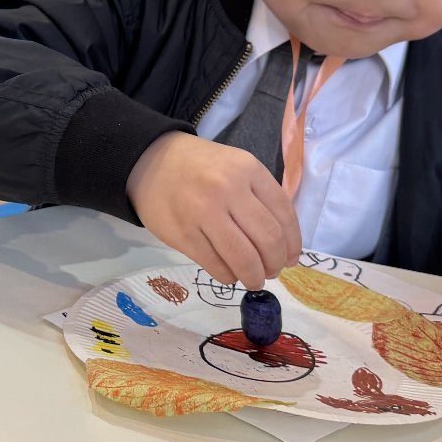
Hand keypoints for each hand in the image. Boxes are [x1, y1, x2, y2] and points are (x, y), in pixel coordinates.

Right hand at [125, 131, 302, 287]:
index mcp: (248, 169)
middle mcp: (228, 189)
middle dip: (275, 264)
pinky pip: (216, 266)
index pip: (283, 215)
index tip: (291, 258)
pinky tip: (230, 274)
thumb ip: (260, 197)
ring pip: (244, 258)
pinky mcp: (183, 235)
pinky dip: (229, 277)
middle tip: (271, 271)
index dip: (293, 244)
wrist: (149, 162)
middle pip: (268, 240)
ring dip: (254, 276)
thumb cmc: (200, 167)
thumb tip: (284, 245)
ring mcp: (204, 213)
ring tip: (253, 279)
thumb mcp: (236, 166)